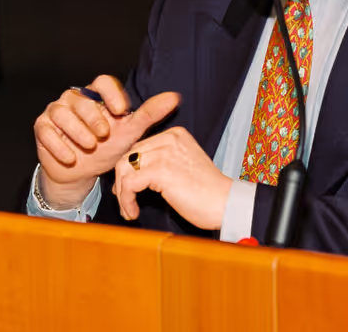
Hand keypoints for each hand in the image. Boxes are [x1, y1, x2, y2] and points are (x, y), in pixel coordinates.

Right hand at [33, 75, 179, 208]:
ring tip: (89, 146)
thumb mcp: (130, 133)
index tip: (121, 112)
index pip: (102, 81)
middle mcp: (75, 98)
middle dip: (94, 119)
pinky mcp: (42, 126)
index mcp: (97, 95)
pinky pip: (47, 131)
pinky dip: (60, 146)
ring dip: (78, 132)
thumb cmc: (107, 148)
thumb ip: (149, 114)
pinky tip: (71, 158)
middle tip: (103, 136)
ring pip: (63, 113)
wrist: (81, 172)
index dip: (111, 94)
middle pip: (83, 99)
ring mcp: (56, 111)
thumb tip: (174, 97)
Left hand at [113, 127, 232, 230]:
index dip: (129, 170)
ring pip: (124, 169)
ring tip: (129, 210)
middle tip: (125, 202)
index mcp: (175, 135)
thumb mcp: (182, 166)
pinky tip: (133, 212)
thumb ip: (161, 162)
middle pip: (129, 156)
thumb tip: (131, 174)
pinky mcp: (160, 170)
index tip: (128, 190)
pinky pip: (129, 184)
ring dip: (122, 193)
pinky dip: (126, 200)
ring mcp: (164, 153)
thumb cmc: (206, 192)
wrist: (225, 204)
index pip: (139, 147)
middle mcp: (169, 138)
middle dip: (122, 181)